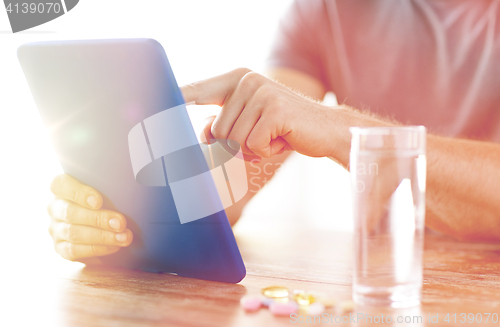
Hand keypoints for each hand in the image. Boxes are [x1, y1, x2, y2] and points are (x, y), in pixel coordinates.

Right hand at [47, 174, 132, 261]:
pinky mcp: (60, 248)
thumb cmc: (108, 201)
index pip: (60, 185)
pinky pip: (74, 251)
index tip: (98, 202)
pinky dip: (97, 249)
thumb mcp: (107, 191)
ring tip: (124, 237)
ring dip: (102, 236)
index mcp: (62, 188)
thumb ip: (111, 188)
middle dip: (98, 219)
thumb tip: (136, 183)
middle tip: (120, 223)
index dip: (78, 193)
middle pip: (70, 212)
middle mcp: (55, 207)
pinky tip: (114, 247)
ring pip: (73, 233)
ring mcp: (56, 229)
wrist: (105, 227)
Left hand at [181, 68, 341, 158]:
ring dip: (254, 149)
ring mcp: (261, 92)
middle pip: (217, 131)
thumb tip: (203, 134)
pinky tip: (283, 138)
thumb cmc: (282, 129)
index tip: (153, 105)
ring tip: (274, 136)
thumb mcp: (248, 126)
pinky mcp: (274, 109)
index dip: (175, 99)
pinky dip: (267, 151)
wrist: (326, 129)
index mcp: (237, 80)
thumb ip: (222, 126)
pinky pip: (253, 145)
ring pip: (234, 141)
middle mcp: (246, 81)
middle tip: (263, 136)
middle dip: (237, 145)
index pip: (198, 90)